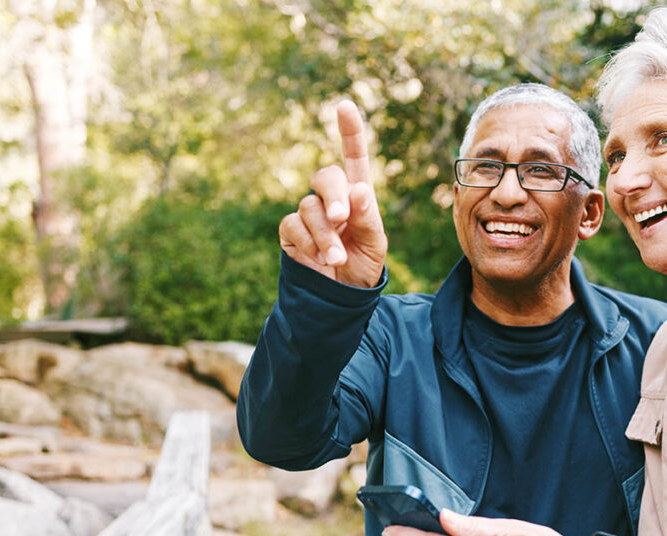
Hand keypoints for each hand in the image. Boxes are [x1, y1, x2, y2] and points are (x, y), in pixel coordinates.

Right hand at [279, 100, 387, 287]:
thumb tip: (357, 188)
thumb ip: (367, 217)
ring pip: (309, 207)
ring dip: (325, 234)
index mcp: (357, 196)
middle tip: (341, 216)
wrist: (341, 299)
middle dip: (333, 195)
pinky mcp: (291, 231)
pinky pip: (293, 225)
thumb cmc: (363, 267)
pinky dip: (309, 242)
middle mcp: (331, 199)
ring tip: (337, 259)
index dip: (350, 132)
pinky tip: (320, 260)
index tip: (344, 105)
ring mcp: (309, 214)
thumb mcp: (375, 244)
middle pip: (326, 176)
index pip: (354, 158)